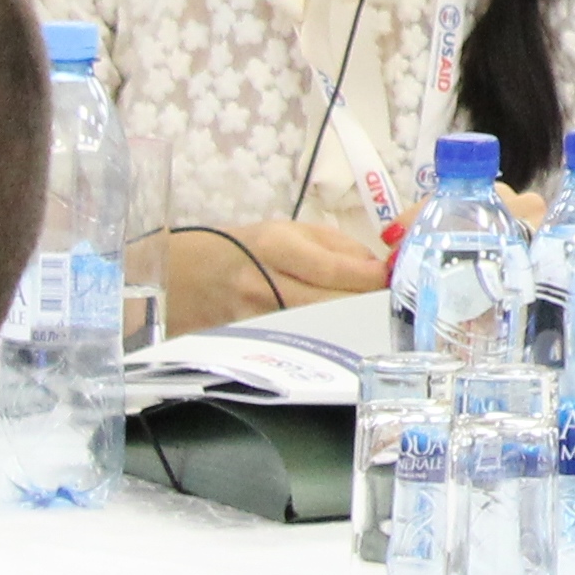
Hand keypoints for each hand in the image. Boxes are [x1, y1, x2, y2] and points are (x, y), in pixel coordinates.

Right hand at [158, 219, 389, 335]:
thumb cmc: (244, 247)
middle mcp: (263, 284)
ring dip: (350, 326)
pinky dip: (325, 341)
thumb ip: (337, 246)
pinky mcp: (251, 343)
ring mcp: (255, 319)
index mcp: (275, 247)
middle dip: (367, 305)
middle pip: (330, 304)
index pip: (332, 268)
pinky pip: (299, 343)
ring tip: (372, 320)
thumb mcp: (289, 231)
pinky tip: (341, 337)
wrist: (183, 276)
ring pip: (318, 328)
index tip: (391, 280)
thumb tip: (378, 268)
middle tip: (391, 304)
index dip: (369, 277)